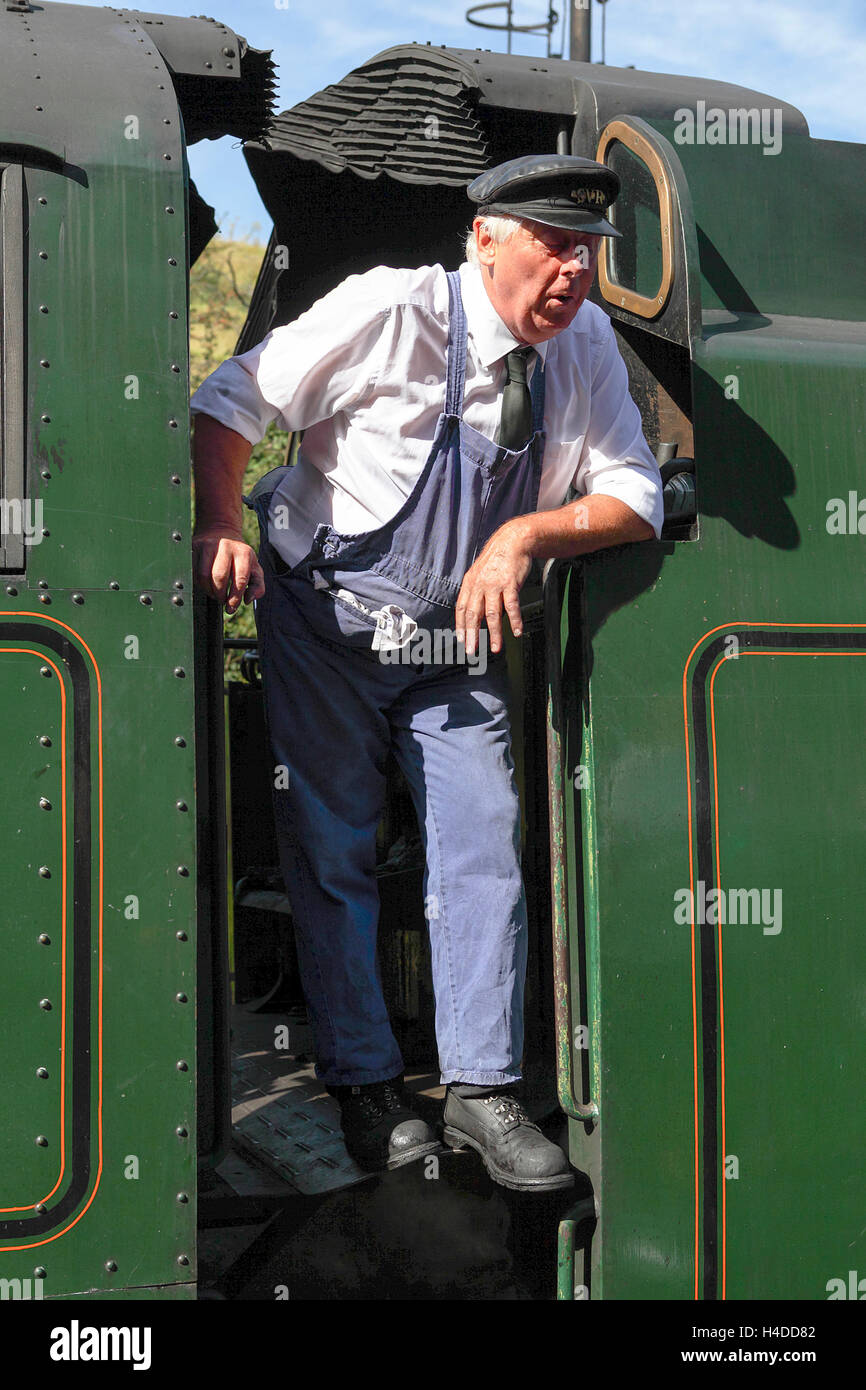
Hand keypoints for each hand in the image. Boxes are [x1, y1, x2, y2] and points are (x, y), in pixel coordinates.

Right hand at [192, 527, 265, 612]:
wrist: (221, 532)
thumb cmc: (240, 557)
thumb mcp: (254, 568)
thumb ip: (258, 586)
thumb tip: (248, 600)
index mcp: (244, 553)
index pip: (240, 580)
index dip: (234, 598)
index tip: (230, 608)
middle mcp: (226, 546)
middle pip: (219, 578)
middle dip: (220, 595)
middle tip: (221, 600)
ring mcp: (208, 545)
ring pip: (204, 576)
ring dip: (208, 590)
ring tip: (214, 593)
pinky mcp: (194, 546)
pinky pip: (193, 571)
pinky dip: (198, 583)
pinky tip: (206, 584)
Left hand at [455, 520, 532, 656]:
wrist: (513, 540)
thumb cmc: (498, 559)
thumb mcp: (480, 573)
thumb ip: (477, 592)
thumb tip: (476, 613)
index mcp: (470, 583)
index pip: (462, 608)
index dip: (461, 626)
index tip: (461, 640)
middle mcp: (480, 585)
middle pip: (474, 614)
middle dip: (472, 635)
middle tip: (472, 650)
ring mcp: (495, 584)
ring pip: (492, 614)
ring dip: (494, 633)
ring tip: (495, 648)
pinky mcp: (510, 583)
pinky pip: (512, 606)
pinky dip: (514, 620)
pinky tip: (516, 631)